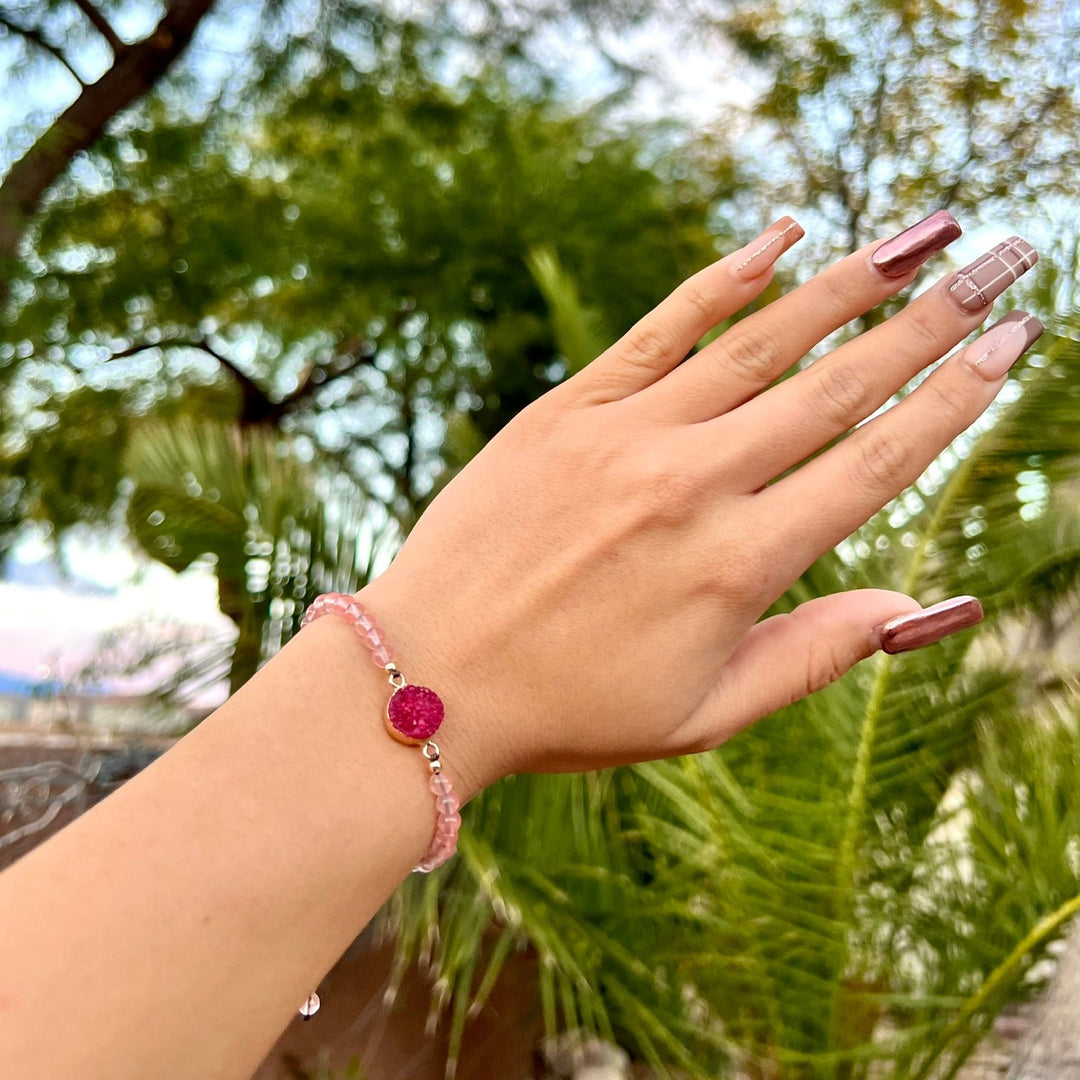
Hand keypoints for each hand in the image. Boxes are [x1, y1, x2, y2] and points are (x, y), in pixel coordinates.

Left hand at [361, 212, 1040, 797]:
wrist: (430, 676)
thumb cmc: (570, 709)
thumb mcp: (704, 711)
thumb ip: (815, 654)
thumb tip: (920, 608)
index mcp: (739, 566)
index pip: (875, 463)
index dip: (954, 399)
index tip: (1012, 344)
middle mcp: (694, 487)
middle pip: (837, 388)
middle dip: (932, 321)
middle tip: (1003, 262)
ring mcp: (626, 438)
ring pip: (760, 344)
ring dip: (849, 284)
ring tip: (920, 235)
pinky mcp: (565, 411)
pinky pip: (658, 328)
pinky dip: (723, 280)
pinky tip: (780, 238)